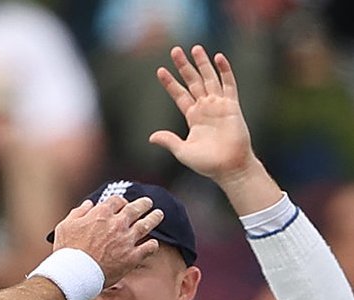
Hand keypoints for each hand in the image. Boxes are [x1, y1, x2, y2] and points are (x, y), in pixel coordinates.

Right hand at [51, 194, 163, 285]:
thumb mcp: (65, 226)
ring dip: (154, 217)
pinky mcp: (132, 257)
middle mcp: (117, 224)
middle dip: (144, 204)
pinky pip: (149, 248)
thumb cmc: (67, 251)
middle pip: (136, 208)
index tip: (122, 204)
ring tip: (158, 214)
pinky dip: (152, 245)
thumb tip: (89, 204)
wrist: (74, 274)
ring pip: (147, 224)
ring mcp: (126, 240)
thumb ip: (78, 213)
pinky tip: (153, 244)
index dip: (121, 201)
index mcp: (101, 214)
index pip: (117, 201)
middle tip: (148, 203)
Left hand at [149, 46, 258, 186]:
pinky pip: (228, 84)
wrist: (228, 167)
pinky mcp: (232, 106)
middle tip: (175, 50)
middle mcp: (205, 108)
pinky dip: (224, 71)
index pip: (179, 95)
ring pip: (209, 79)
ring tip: (195, 48)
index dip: (170, 83)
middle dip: (184, 66)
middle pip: (193, 81)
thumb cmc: (206, 163)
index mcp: (193, 117)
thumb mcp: (182, 151)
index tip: (160, 70)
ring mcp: (219, 105)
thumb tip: (151, 137)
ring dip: (202, 63)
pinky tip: (219, 57)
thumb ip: (168, 141)